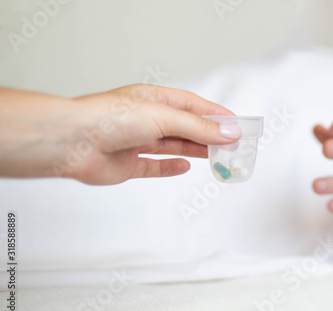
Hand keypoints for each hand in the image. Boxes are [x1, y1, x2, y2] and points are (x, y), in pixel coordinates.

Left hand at [0, 84, 240, 184]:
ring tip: (217, 156)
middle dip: (208, 135)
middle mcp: (144, 119)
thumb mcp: (164, 117)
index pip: (191, 105)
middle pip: (184, 127)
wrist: (74, 142)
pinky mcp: (127, 164)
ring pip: (172, 146)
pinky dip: (170, 167)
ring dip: (194, 150)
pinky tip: (185, 166)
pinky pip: (154, 166)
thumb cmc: (113, 118)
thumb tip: (230, 133)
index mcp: (153, 99)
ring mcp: (135, 142)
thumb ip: (198, 128)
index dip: (214, 114)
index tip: (235, 124)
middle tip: (231, 145)